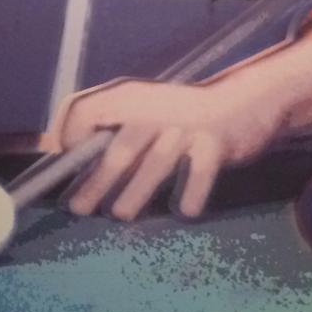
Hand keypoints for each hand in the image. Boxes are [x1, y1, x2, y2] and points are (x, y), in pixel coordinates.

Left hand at [55, 75, 282, 219]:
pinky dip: (190, 197)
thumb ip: (111, 133)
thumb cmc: (182, 118)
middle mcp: (156, 108)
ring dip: (134, 194)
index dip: (70, 136)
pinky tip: (184, 211)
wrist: (246, 100)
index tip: (64, 164)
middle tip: (78, 209)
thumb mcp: (144, 112)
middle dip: (96, 182)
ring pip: (156, 165)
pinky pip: (199, 175)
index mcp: (131, 97)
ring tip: (120, 214)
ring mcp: (187, 125)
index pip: (86, 109)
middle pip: (119, 149)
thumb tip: (67, 160)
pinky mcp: (216, 143)